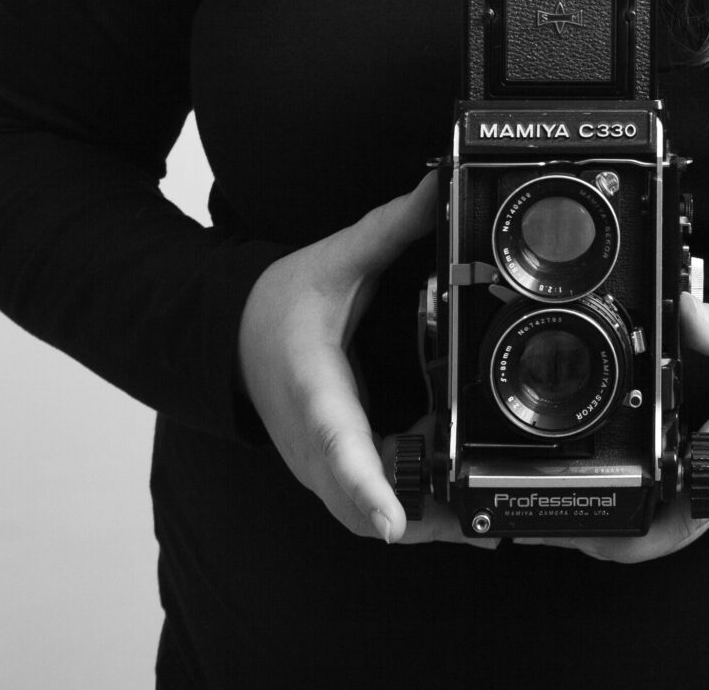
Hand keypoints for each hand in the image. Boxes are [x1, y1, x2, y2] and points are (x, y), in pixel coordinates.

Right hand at [238, 174, 490, 545]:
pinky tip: (444, 469)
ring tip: (471, 482)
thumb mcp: (335, 259)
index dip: (367, 487)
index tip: (394, 521)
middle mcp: (313, 448)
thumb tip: (439, 188)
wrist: (230, 337)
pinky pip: (372, 509)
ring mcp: (318, 472)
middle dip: (423, 517)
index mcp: (314, 392)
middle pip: (364, 510)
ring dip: (423, 513)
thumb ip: (390, 227)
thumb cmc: (278, 305)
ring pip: (371, 521)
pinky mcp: (328, 479)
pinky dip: (412, 502)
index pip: (338, 448)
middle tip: (478, 504)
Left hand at [518, 294, 708, 563]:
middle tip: (544, 516)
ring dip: (617, 526)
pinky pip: (681, 511)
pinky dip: (643, 507)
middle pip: (660, 537)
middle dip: (601, 534)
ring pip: (668, 531)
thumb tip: (675, 308)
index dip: (628, 515)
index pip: (682, 503)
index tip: (580, 510)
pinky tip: (612, 479)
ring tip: (559, 500)